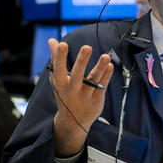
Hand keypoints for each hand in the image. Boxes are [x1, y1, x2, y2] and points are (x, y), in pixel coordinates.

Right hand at [49, 39, 112, 156]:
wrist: (73, 122)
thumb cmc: (64, 94)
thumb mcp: (57, 79)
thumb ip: (56, 59)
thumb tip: (52, 40)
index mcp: (60, 84)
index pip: (58, 69)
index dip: (60, 57)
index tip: (62, 44)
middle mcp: (72, 91)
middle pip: (77, 75)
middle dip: (81, 61)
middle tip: (87, 47)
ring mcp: (85, 96)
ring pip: (93, 80)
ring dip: (100, 68)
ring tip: (106, 56)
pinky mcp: (96, 100)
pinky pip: (102, 86)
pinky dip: (106, 76)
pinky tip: (110, 66)